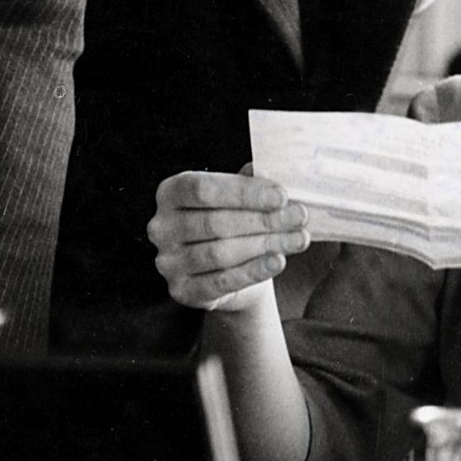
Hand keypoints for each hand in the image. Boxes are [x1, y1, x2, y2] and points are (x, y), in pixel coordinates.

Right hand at [148, 165, 309, 310]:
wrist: (230, 268)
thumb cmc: (233, 221)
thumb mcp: (237, 196)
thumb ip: (248, 181)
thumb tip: (266, 170)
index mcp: (170, 193)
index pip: (204, 190)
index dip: (244, 193)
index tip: (281, 196)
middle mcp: (161, 227)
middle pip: (216, 223)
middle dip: (263, 220)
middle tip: (299, 217)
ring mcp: (168, 262)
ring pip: (220, 253)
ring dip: (265, 245)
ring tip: (298, 238)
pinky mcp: (182, 291)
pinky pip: (222, 281)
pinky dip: (254, 271)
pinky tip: (278, 261)